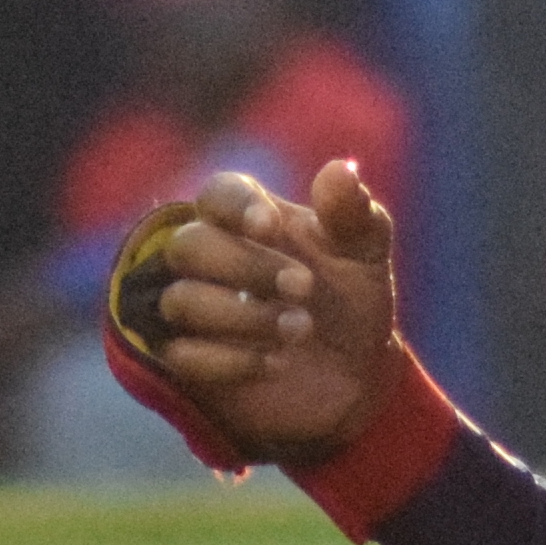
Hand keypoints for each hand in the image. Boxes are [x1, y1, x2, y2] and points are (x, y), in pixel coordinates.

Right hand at [149, 158, 403, 460]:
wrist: (356, 373)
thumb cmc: (350, 299)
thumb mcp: (365, 255)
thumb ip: (353, 214)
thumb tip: (340, 171)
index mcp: (245, 217)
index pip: (217, 194)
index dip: (236, 207)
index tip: (270, 226)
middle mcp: (207, 257)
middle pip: (189, 246)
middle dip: (247, 267)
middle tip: (306, 288)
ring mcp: (190, 307)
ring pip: (181, 301)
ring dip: (244, 317)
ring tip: (301, 330)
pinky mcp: (184, 359)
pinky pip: (180, 355)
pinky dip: (230, 360)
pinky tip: (277, 363)